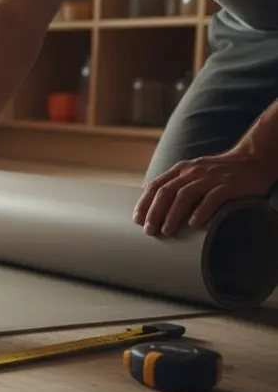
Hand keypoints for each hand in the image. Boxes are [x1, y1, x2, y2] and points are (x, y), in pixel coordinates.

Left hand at [133, 151, 277, 236]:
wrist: (253, 160)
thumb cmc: (219, 173)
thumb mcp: (194, 174)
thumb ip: (177, 185)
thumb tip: (154, 208)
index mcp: (181, 169)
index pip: (156, 186)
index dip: (144, 203)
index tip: (137, 220)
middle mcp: (193, 171)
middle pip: (166, 192)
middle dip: (154, 212)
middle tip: (149, 231)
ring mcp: (211, 177)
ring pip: (185, 195)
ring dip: (173, 215)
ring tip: (166, 231)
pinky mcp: (229, 185)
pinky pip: (212, 198)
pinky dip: (201, 211)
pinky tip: (194, 224)